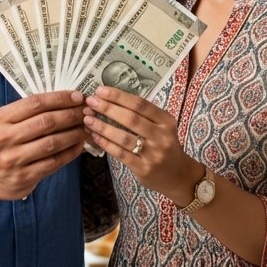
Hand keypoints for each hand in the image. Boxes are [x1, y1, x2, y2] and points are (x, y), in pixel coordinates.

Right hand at [0, 91, 86, 199]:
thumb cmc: (1, 144)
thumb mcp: (5, 123)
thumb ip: (29, 113)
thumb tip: (66, 100)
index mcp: (0, 119)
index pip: (35, 103)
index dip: (60, 98)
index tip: (78, 97)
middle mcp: (4, 138)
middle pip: (46, 122)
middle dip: (71, 115)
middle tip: (88, 111)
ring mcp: (13, 159)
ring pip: (52, 143)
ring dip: (74, 133)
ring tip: (87, 128)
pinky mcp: (23, 177)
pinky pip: (54, 162)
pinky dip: (70, 152)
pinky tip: (79, 145)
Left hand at [84, 87, 200, 204]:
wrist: (179, 175)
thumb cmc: (164, 146)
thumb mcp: (162, 127)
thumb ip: (144, 115)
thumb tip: (111, 99)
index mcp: (166, 121)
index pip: (140, 104)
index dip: (119, 96)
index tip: (101, 90)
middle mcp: (162, 136)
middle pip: (131, 119)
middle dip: (108, 109)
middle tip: (90, 102)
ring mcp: (153, 154)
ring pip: (124, 137)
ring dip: (103, 127)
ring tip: (87, 119)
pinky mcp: (144, 169)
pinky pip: (121, 154)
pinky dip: (105, 144)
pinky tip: (94, 136)